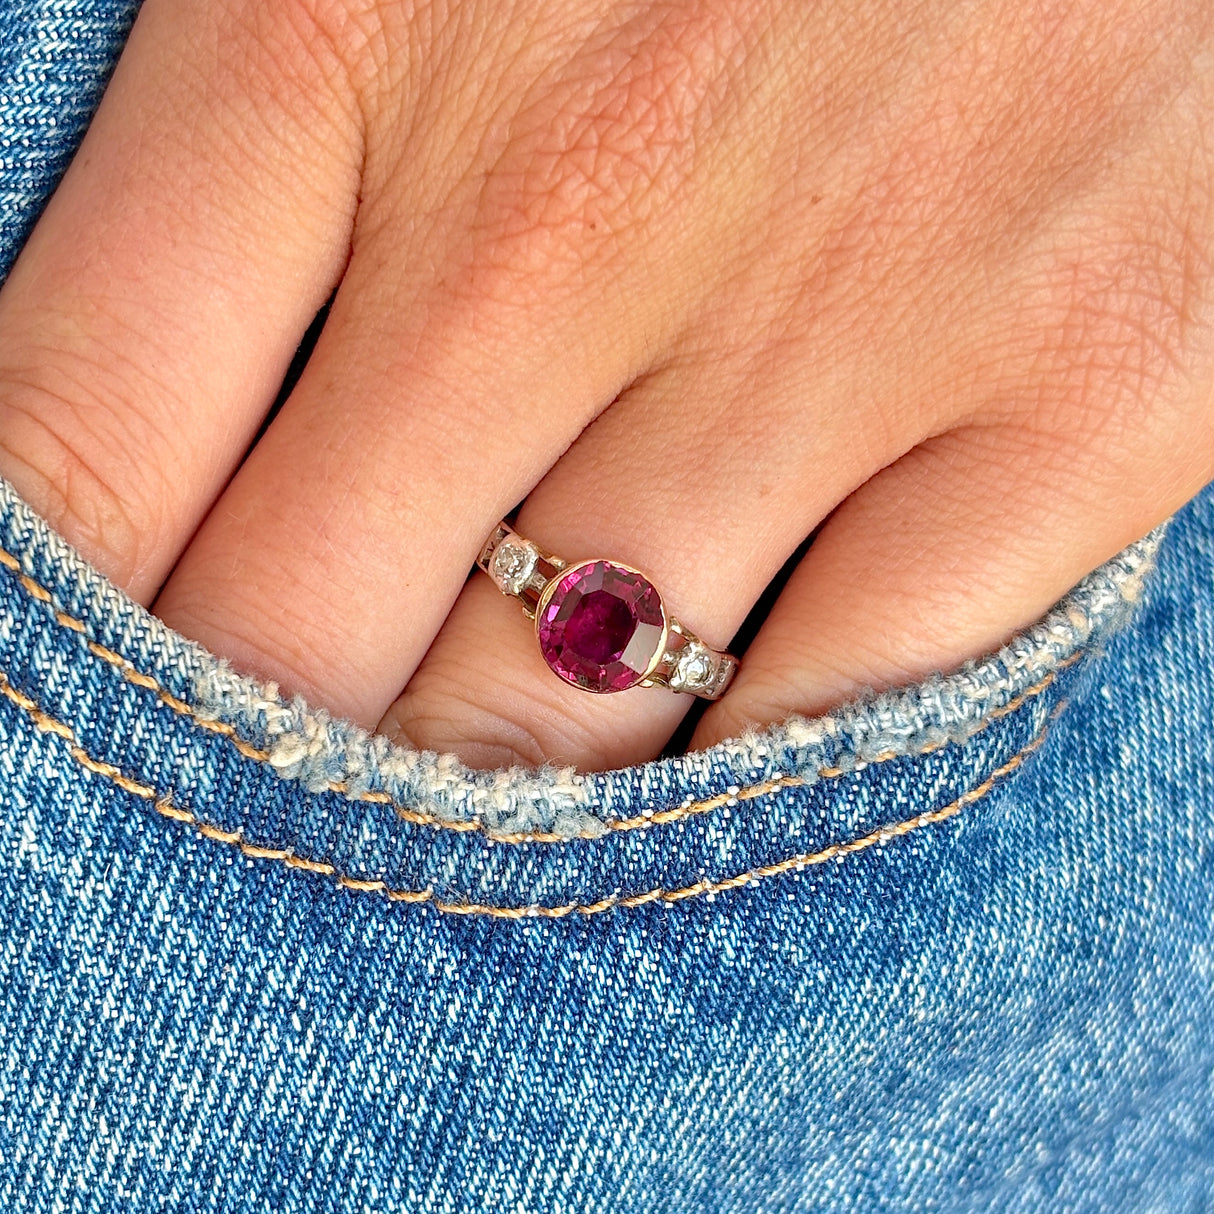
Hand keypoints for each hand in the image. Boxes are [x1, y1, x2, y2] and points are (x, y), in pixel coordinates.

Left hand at [0, 0, 1209, 770]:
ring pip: (561, 717)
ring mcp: (847, 324)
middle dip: (262, 746)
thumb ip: (293, 158)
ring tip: (478, 779)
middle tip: (280, 773)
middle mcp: (579, 207)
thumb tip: (170, 447)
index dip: (42, 626)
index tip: (64, 696)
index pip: (79, 437)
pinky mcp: (1084, 405)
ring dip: (484, 793)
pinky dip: (738, 784)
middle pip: (295, 636)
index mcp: (364, 18)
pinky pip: (831, 717)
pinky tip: (705, 747)